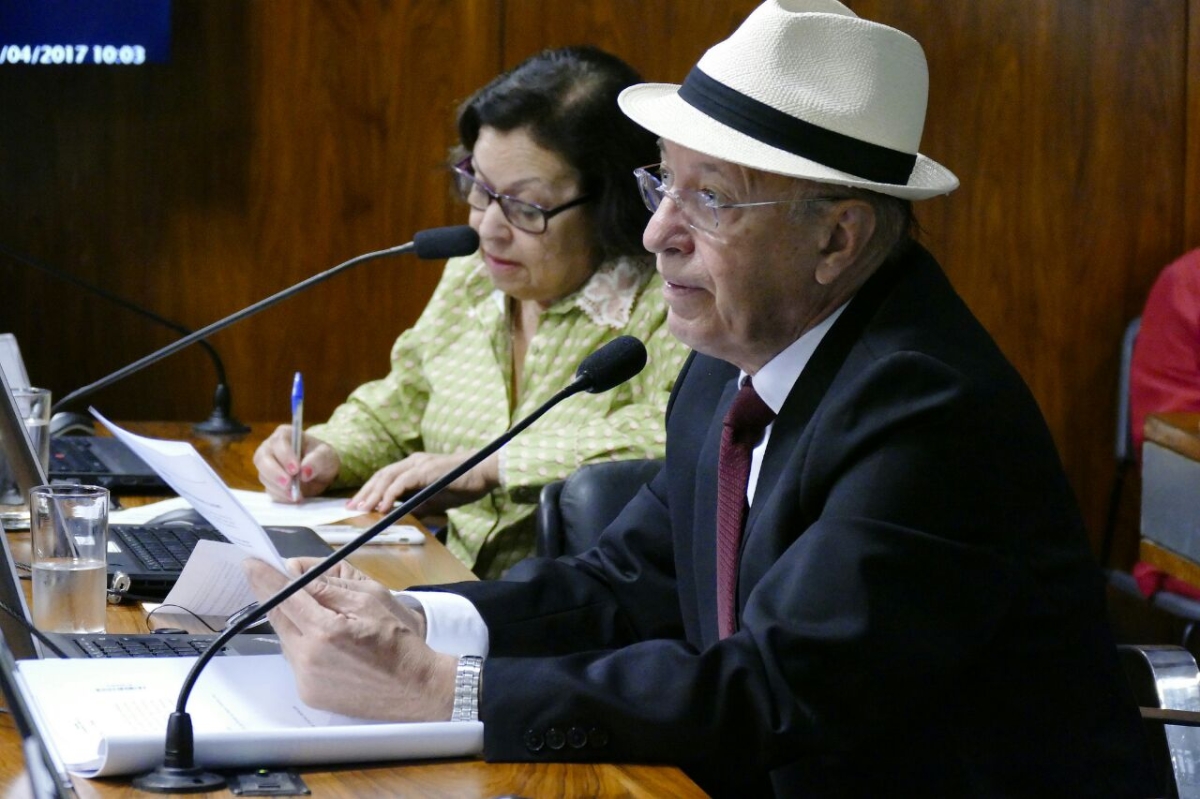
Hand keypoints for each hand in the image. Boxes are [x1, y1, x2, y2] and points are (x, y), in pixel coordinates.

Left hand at [243, 558, 453, 720]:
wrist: (415, 687)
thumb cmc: (398, 640)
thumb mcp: (371, 599)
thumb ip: (329, 588)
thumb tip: (295, 575)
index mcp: (325, 630)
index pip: (283, 596)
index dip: (264, 578)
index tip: (250, 563)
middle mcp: (308, 657)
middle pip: (278, 617)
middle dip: (275, 596)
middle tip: (273, 578)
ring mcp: (306, 679)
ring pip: (286, 639)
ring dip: (294, 622)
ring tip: (321, 618)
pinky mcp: (309, 693)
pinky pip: (296, 660)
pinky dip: (303, 645)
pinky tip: (328, 644)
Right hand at [254, 425, 340, 502]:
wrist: (321, 472)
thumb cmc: (322, 457)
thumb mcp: (326, 456)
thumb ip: (317, 460)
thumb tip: (304, 472)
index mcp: (285, 435)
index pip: (279, 442)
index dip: (285, 456)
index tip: (295, 469)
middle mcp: (271, 448)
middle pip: (262, 459)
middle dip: (275, 473)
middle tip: (288, 483)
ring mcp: (267, 466)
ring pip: (264, 476)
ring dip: (278, 487)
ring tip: (296, 494)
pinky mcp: (269, 481)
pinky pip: (269, 489)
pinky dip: (280, 495)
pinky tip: (293, 497)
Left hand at [347, 451, 498, 513]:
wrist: (484, 472)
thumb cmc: (464, 484)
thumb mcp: (435, 499)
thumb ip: (419, 505)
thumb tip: (403, 517)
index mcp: (414, 467)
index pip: (385, 478)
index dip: (370, 491)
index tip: (359, 505)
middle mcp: (413, 462)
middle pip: (380, 476)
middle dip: (365, 493)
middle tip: (351, 508)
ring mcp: (418, 464)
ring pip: (387, 478)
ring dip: (373, 495)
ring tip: (362, 509)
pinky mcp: (425, 470)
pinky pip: (401, 483)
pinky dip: (389, 495)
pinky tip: (382, 507)